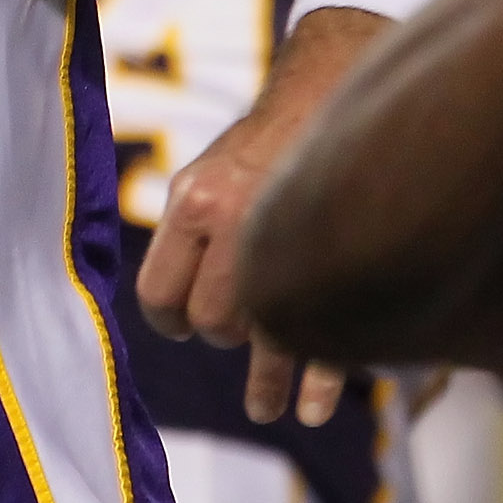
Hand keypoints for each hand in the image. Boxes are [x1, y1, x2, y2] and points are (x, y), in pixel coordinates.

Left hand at [135, 9, 370, 426]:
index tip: (185, 326)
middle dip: (223, 333)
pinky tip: (310, 409)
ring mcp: (293, 242)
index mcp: (195, 203)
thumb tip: (170, 314)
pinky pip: (324, 333)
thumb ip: (187, 235)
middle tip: (238, 327)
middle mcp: (239, 223)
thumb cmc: (261, 148)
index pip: (160, 296)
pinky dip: (316, 380)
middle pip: (214, 324)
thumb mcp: (205, 176)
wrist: (338, 91)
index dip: (171, 320)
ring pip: (268, 339)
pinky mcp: (341, 256)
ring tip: (266, 411)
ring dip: (265, 381)